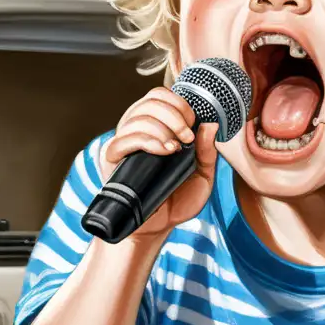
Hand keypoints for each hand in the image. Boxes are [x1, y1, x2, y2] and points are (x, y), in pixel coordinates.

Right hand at [102, 87, 219, 239]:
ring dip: (162, 128)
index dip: (179, 104)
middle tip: (187, 138)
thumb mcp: (202, 177)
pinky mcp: (113, 160)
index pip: (160, 96)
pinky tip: (164, 152)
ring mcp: (124, 143)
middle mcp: (138, 131)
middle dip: (174, 114)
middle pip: (150, 100)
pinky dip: (147, 140)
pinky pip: (123, 139)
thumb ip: (207, 152)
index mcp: (156, 128)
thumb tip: (211, 124)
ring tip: (175, 149)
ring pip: (137, 116)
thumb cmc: (177, 202)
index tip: (192, 126)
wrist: (158, 227)